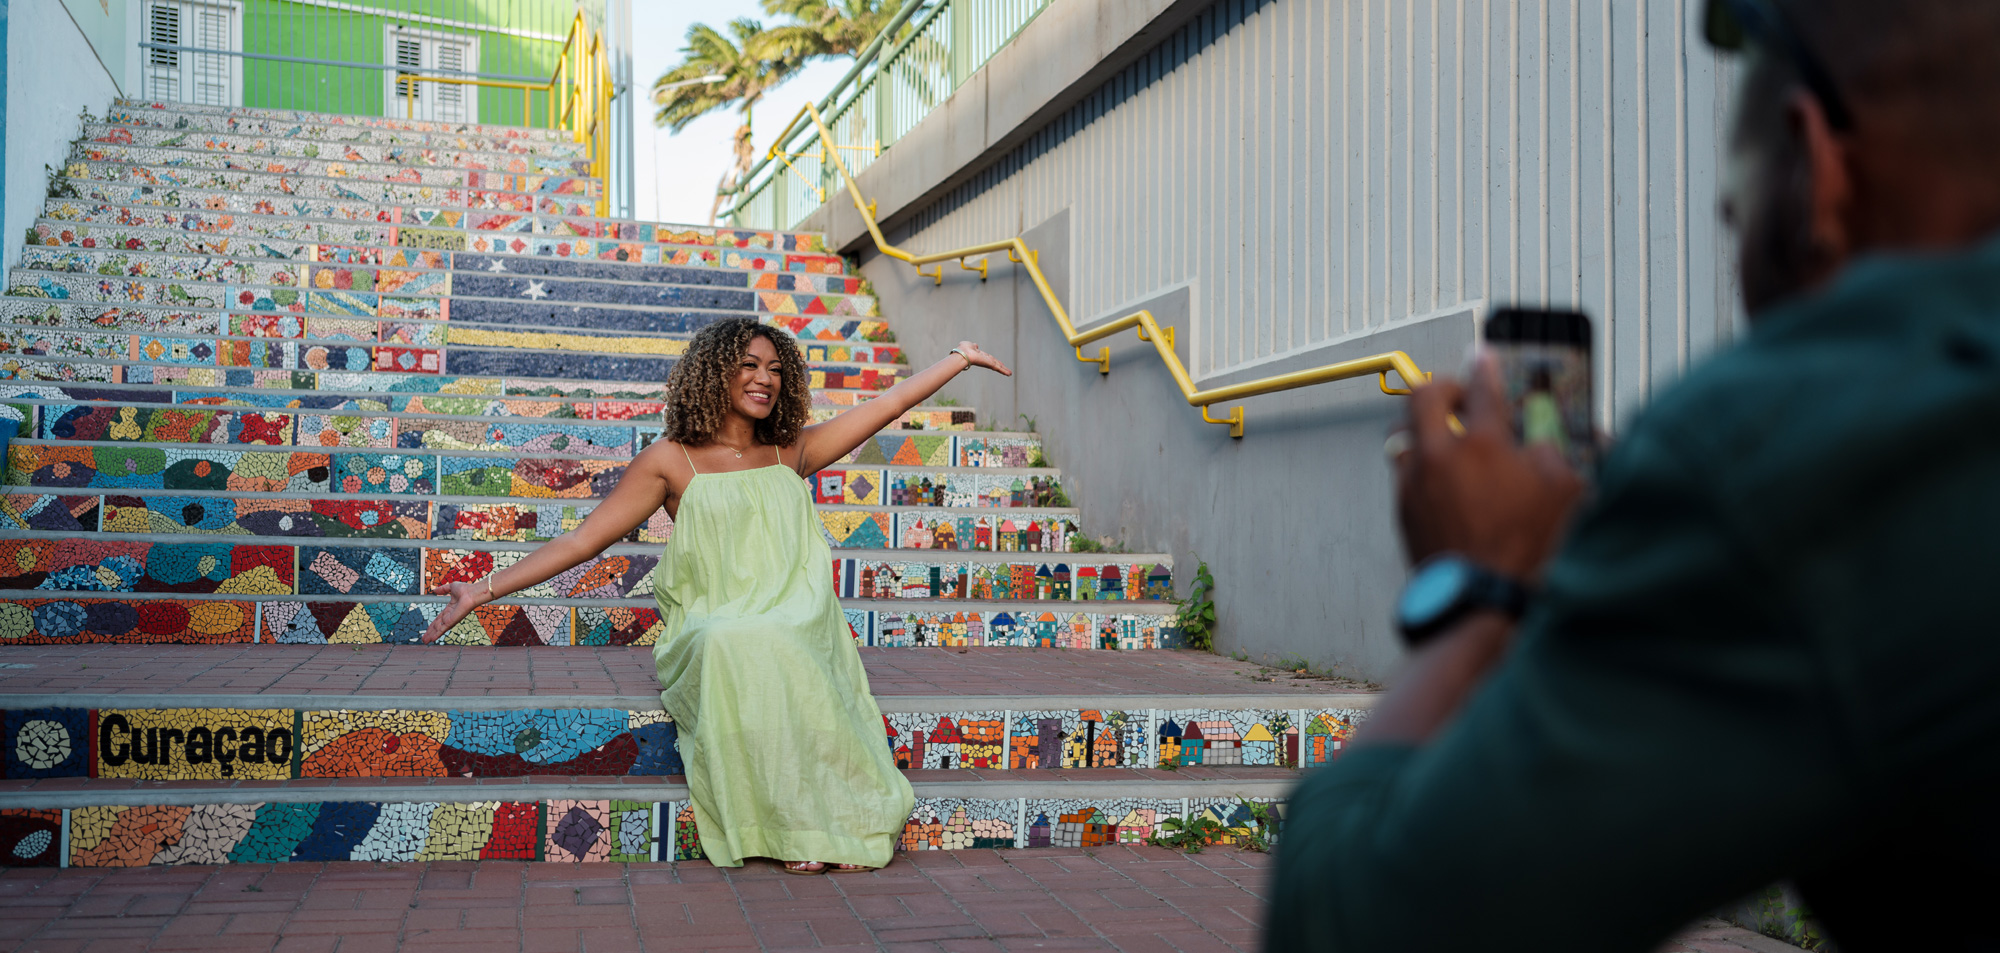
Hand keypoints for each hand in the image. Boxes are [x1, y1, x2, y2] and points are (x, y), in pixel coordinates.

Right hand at [422, 581, 493, 642]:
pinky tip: (432, 639)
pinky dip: (437, 634)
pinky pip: (443, 629)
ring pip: (439, 629)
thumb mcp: (451, 587)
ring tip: (425, 641)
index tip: (428, 629)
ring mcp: (451, 619)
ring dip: (431, 635)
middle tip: (424, 639)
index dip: (433, 624)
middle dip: (430, 632)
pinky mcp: (452, 621)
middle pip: (438, 626)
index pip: (439, 619)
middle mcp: (450, 616)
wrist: (472, 593)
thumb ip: (442, 590)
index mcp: (450, 609)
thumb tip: (434, 590)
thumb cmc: (466, 589)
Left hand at [953, 342, 1012, 375]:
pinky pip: (998, 368)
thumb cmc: (964, 349)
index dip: (994, 361)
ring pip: (997, 367)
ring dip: (1004, 370)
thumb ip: (973, 346)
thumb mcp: (969, 345)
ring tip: (1010, 373)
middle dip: (1001, 367)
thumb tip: (975, 345)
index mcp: (979, 355)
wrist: (963, 354)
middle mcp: (984, 360)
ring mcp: (987, 363)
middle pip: (994, 364)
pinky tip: (1009, 373)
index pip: (989, 359)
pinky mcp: (989, 364)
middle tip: (1007, 371)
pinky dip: (1004, 371)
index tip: (998, 363)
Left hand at [1393, 355, 1584, 579]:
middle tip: (1459, 396)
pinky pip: (1403, 472)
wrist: (1481, 602)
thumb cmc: (1529, 552)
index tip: (1482, 356)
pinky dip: (1420, 465)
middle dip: (1441, 388)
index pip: (1482, 388)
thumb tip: (1533, 444)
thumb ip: (1549, 454)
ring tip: (1446, 438)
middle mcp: (1440, 457)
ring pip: (1403, 434)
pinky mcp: (1402, 511)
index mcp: (1484, 445)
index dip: (1484, 367)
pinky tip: (1441, 480)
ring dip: (1423, 428)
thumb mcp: (1564, 494)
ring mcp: (1415, 484)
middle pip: (1423, 397)